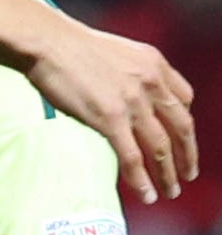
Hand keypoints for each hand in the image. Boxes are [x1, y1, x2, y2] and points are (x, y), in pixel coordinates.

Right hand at [16, 8, 196, 203]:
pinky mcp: (111, 118)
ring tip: (170, 192)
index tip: (180, 137)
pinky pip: (133, 157)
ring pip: (161, 147)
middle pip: (181, 128)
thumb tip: (122, 91)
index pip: (184, 98)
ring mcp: (132, 103)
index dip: (183, 122)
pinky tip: (146, 194)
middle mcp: (151, 83)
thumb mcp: (113, 49)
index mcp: (153, 63)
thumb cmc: (66, 42)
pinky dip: (142, 179)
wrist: (45, 40)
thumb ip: (128, 70)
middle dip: (188, 155)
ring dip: (169, 174)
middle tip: (188, 174)